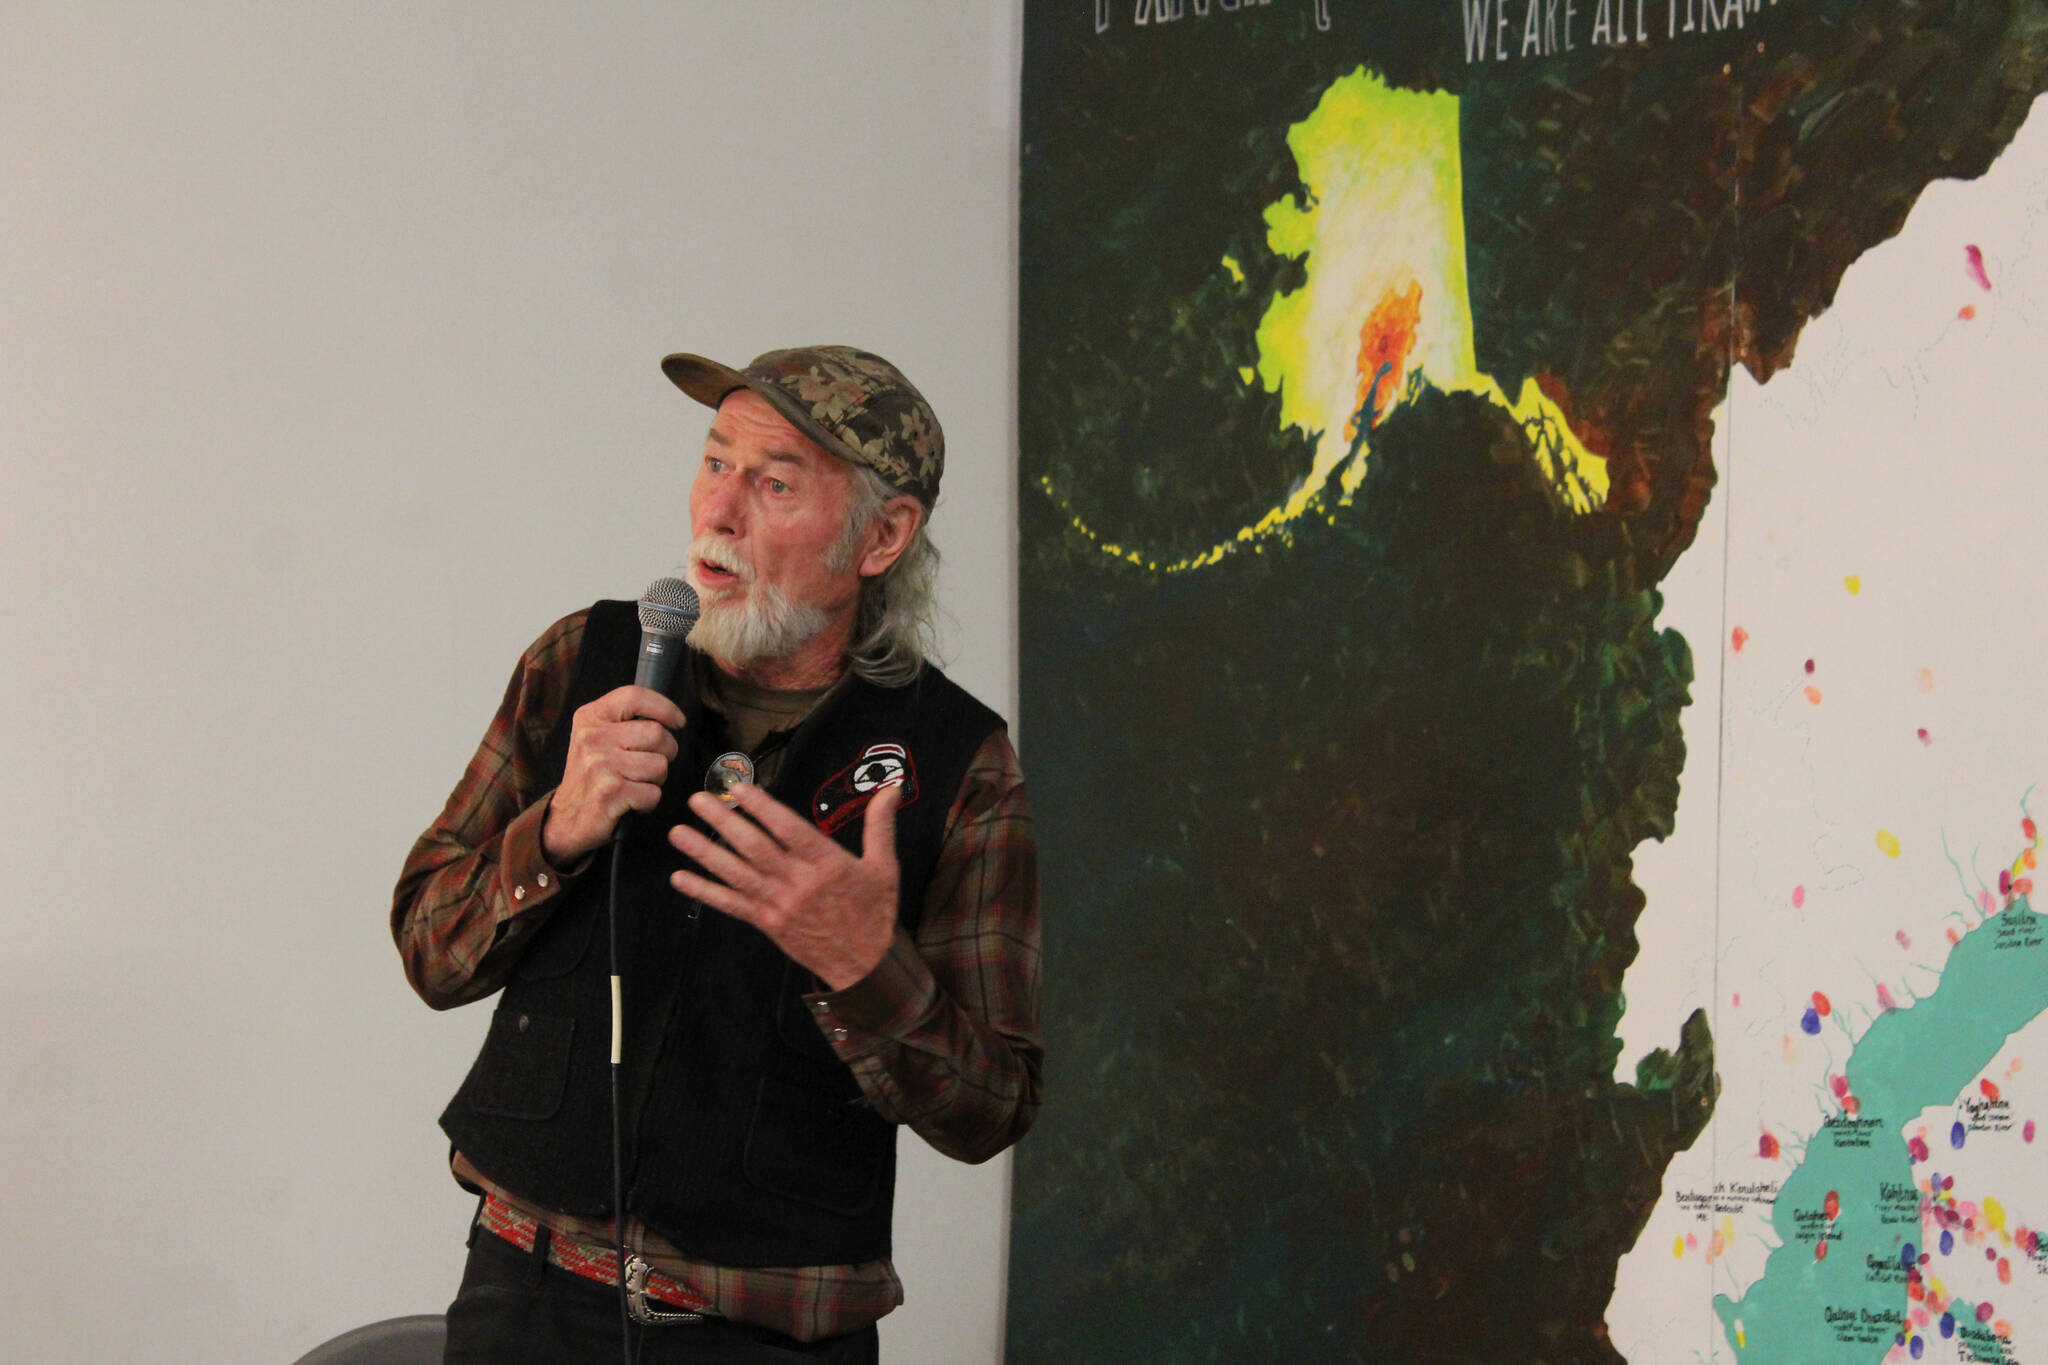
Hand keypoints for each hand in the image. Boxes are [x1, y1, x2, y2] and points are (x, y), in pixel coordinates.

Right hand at [541, 685, 684, 864]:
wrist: (566, 818)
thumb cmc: (591, 776)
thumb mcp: (597, 737)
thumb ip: (624, 721)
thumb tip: (669, 717)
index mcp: (590, 717)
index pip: (635, 696)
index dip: (665, 708)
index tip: (677, 722)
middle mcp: (593, 737)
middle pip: (657, 733)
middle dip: (666, 752)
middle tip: (650, 764)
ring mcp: (600, 764)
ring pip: (659, 765)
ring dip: (656, 780)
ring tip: (636, 784)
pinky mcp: (609, 792)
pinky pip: (653, 793)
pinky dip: (649, 802)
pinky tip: (631, 802)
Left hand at [667, 780, 901, 990]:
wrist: (866, 966)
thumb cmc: (875, 912)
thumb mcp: (885, 867)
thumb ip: (881, 825)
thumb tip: (893, 789)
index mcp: (827, 863)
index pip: (788, 828)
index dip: (762, 807)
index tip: (738, 787)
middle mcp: (799, 882)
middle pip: (754, 847)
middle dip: (724, 821)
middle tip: (697, 799)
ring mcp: (780, 905)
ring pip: (736, 874)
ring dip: (704, 853)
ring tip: (678, 833)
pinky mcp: (768, 924)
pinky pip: (731, 905)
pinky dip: (704, 892)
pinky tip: (680, 878)